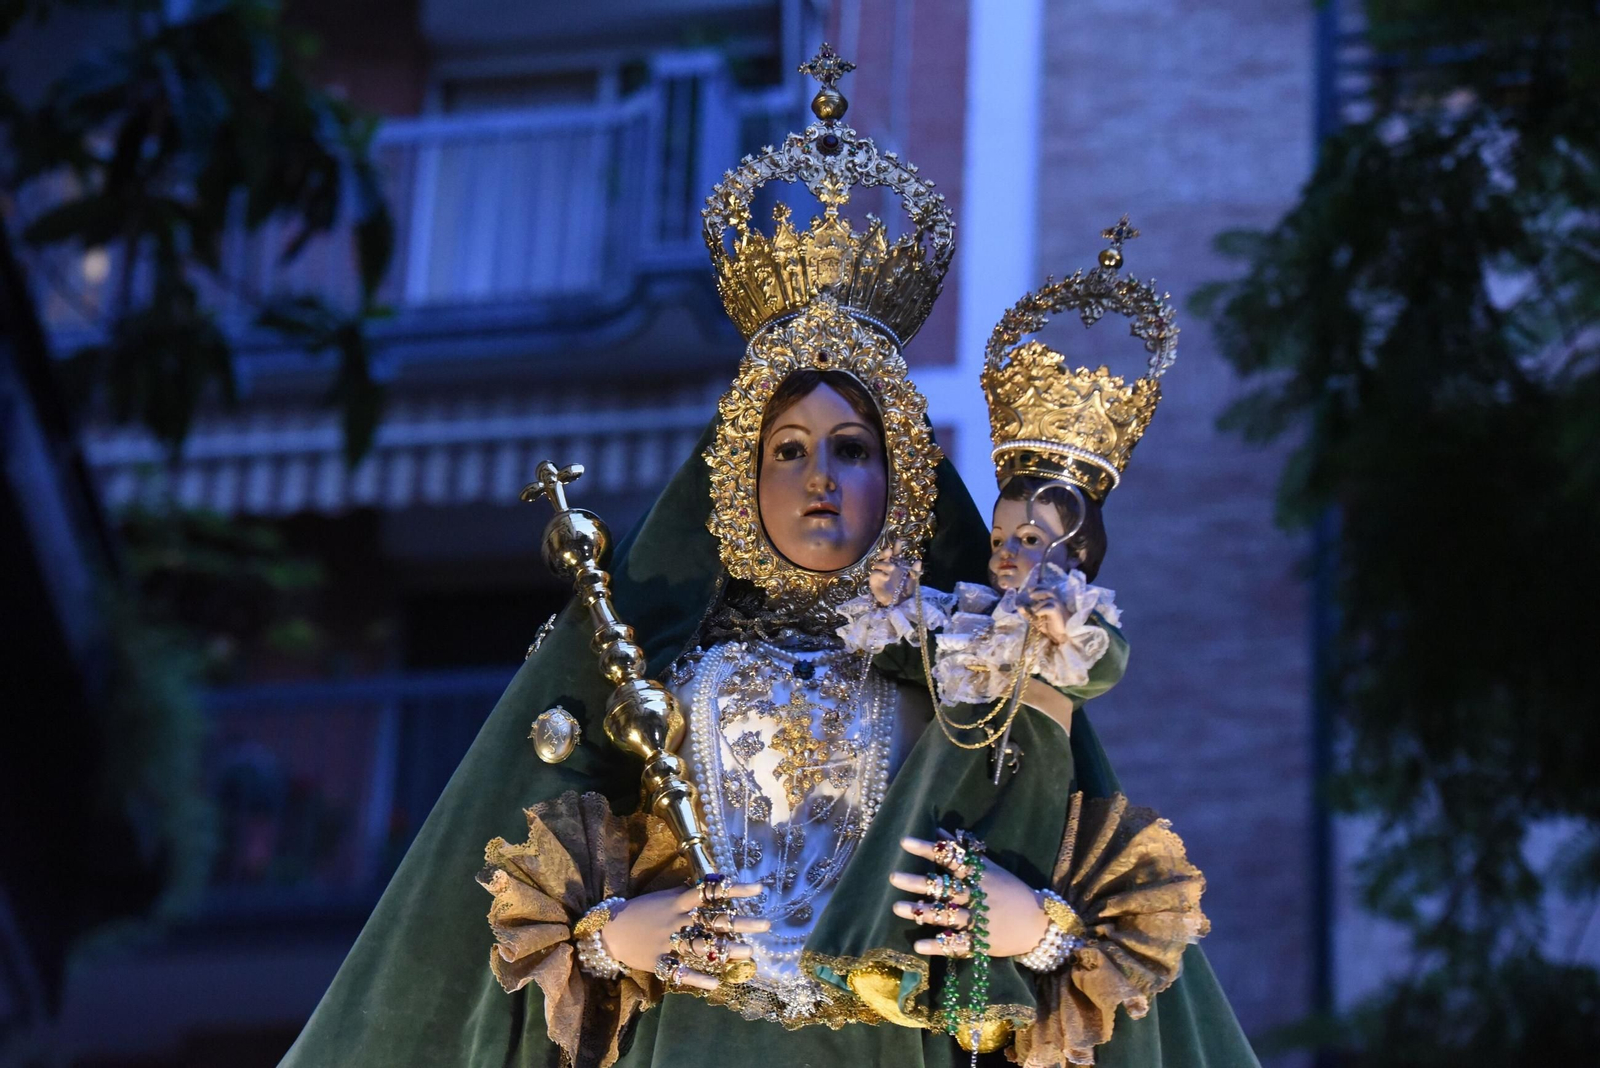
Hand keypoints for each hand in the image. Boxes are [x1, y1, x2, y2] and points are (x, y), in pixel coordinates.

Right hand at [600, 881, 767, 989]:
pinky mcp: (658, 961)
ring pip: (701, 946)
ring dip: (726, 950)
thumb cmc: (642, 911)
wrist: (609, 930)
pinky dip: (697, 979)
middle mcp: (677, 920)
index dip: (735, 890)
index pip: (711, 892)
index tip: (759, 890)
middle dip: (741, 923)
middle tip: (765, 925)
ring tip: (748, 952)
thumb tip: (713, 885)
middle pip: (713, 921)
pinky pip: (679, 971)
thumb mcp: (665, 897)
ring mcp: (667, 941)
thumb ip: (687, 895)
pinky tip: (716, 985)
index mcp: (678, 902)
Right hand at [868, 539, 920, 606]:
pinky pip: (874, 574)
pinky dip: (880, 573)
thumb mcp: (913, 581)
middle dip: (885, 552)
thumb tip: (918, 561)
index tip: (898, 541)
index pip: (895, 554)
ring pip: (877, 563)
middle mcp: (886, 567)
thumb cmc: (905, 591)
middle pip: (882, 556)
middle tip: (889, 551)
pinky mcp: (874, 581)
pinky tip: (887, 576)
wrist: (898, 604)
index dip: (896, 547)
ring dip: (884, 563)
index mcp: (896, 565)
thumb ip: (915, 571)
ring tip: (892, 568)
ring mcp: (879, 574)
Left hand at [888, 836, 1048, 957]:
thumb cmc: (1012, 891)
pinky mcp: (981, 944)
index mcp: (981, 875)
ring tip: (897, 907)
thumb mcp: (992, 867)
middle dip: (919, 882)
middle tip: (894, 877)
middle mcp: (978, 896)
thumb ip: (964, 852)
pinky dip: (938, 945)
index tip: (905, 842)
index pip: (951, 858)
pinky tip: (918, 945)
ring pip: (947, 915)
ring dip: (922, 911)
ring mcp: (979, 921)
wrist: (1040, 924)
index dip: (928, 849)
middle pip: (945, 887)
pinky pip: (957, 945)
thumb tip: (940, 830)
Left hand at [1016, 587, 1068, 644]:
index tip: (1029, 589)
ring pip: (1048, 600)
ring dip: (1039, 604)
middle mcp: (1056, 601)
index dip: (1038, 588)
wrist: (1060, 634)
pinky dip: (1041, 610)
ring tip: (1033, 610)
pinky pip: (1048, 608)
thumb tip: (1019, 607)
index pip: (1046, 590)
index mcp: (1052, 601)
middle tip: (1030, 594)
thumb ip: (1028, 613)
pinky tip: (1037, 614)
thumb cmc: (1050, 625)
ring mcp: (1058, 605)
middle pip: (1048, 591)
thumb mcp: (1036, 619)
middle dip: (1038, 591)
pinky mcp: (1057, 611)